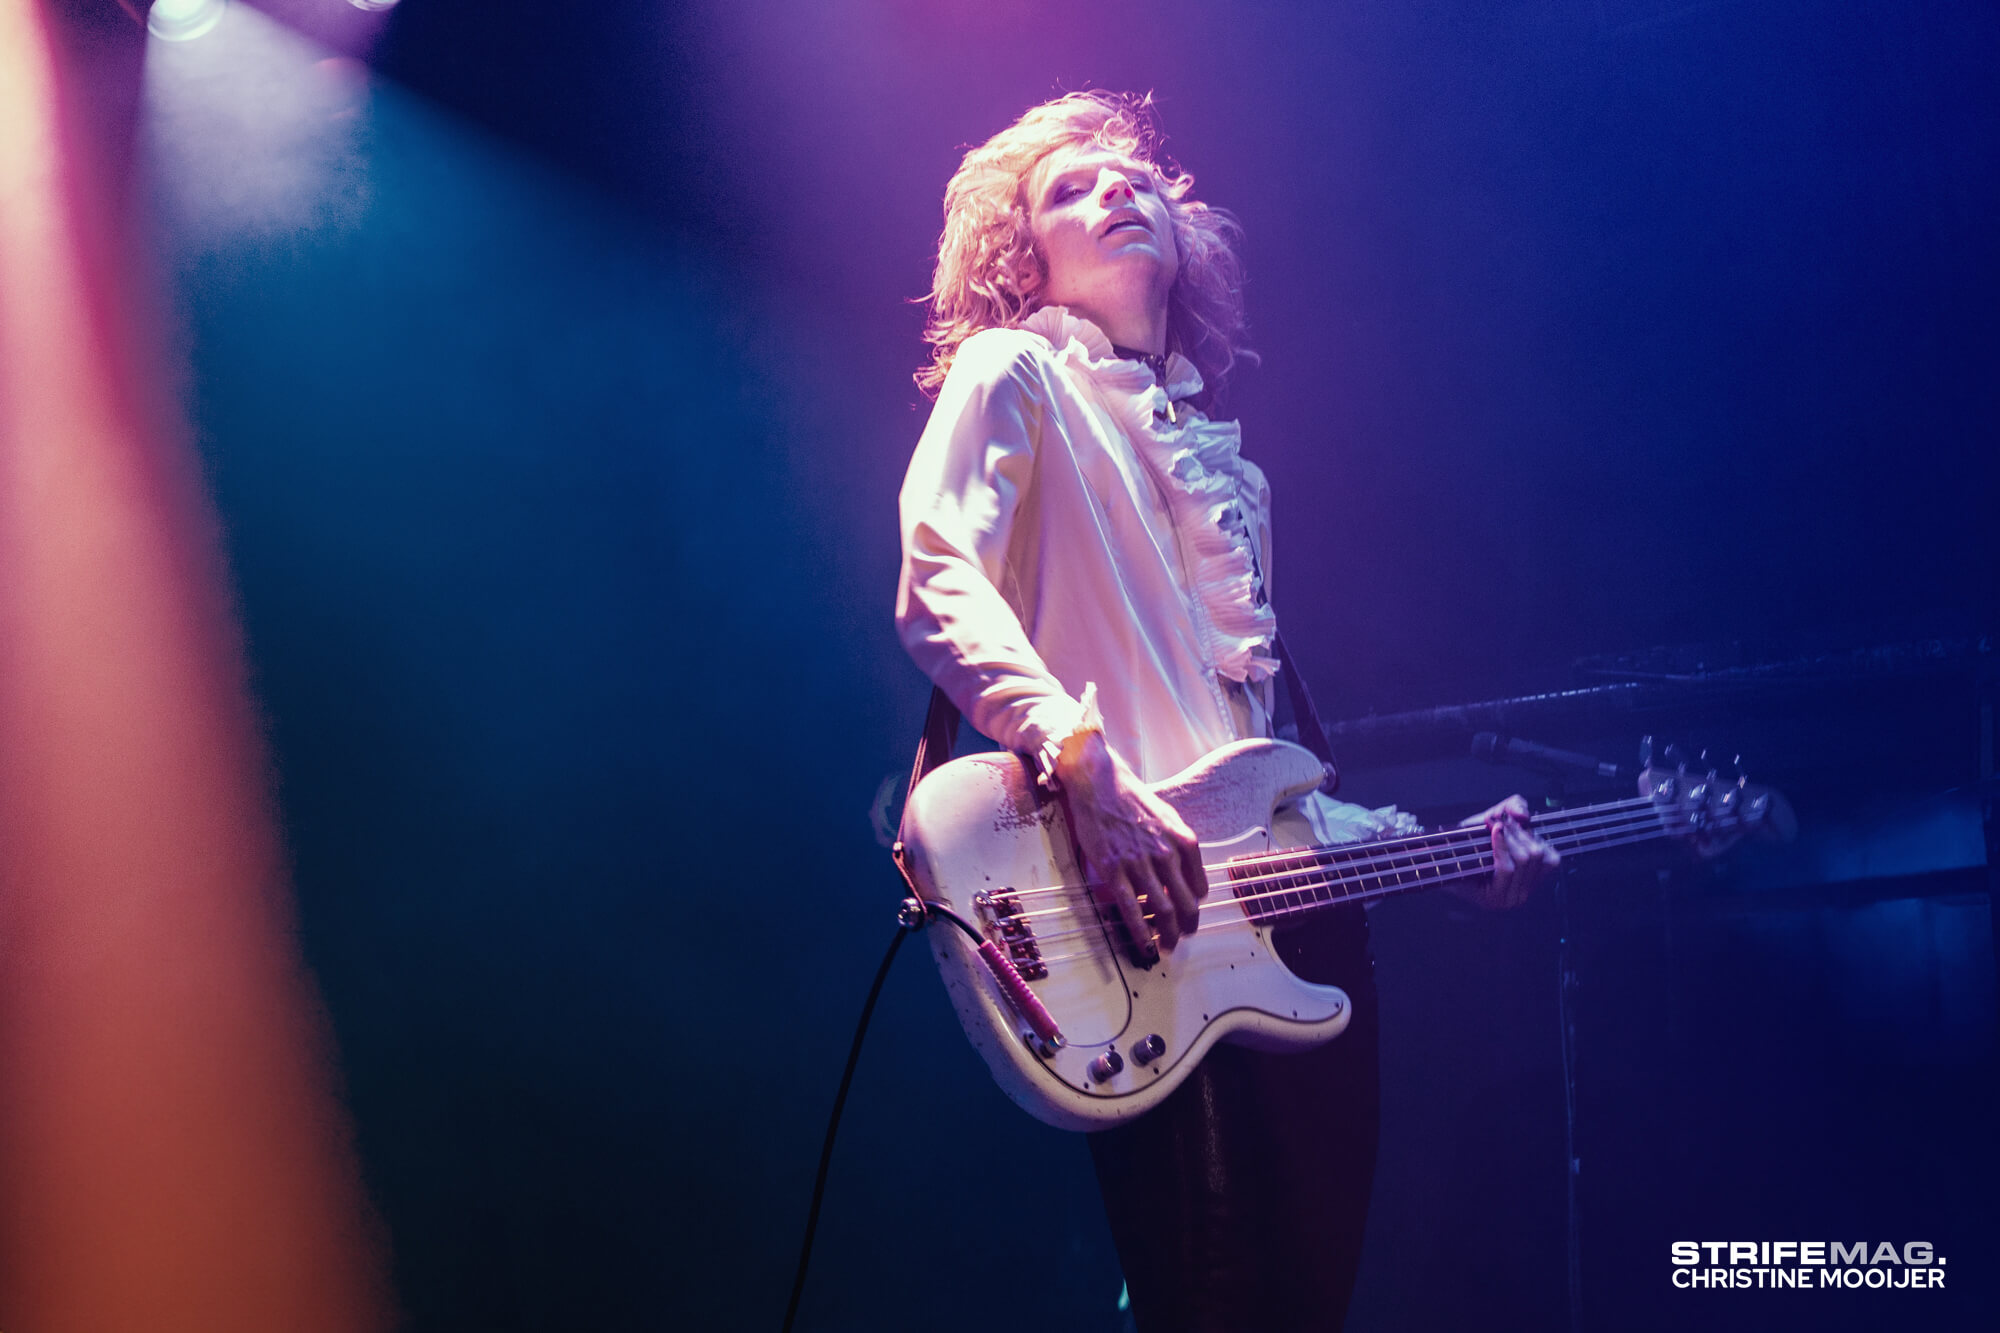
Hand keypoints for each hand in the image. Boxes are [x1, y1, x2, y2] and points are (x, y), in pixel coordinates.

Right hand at [1054, 731, 1206, 963]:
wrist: (1100, 783)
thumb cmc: (1133, 799)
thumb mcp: (1168, 818)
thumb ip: (1180, 847)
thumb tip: (1185, 877)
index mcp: (1184, 841)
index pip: (1199, 887)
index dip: (1195, 907)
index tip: (1188, 916)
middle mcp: (1167, 854)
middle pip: (1186, 904)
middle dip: (1187, 928)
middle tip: (1181, 939)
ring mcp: (1140, 863)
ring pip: (1163, 910)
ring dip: (1168, 935)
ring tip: (1166, 947)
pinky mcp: (1114, 870)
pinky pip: (1131, 908)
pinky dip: (1141, 932)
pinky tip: (1145, 945)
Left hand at [1455, 795, 1558, 908]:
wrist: (1443, 856)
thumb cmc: (1472, 839)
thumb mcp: (1498, 816)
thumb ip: (1515, 806)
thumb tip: (1524, 815)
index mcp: (1532, 879)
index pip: (1551, 859)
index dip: (1534, 835)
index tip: (1512, 820)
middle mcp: (1526, 893)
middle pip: (1536, 855)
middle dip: (1518, 832)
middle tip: (1498, 821)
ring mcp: (1512, 899)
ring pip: (1523, 859)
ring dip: (1508, 836)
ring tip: (1492, 825)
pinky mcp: (1495, 899)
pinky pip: (1506, 868)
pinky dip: (1501, 846)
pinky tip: (1494, 832)